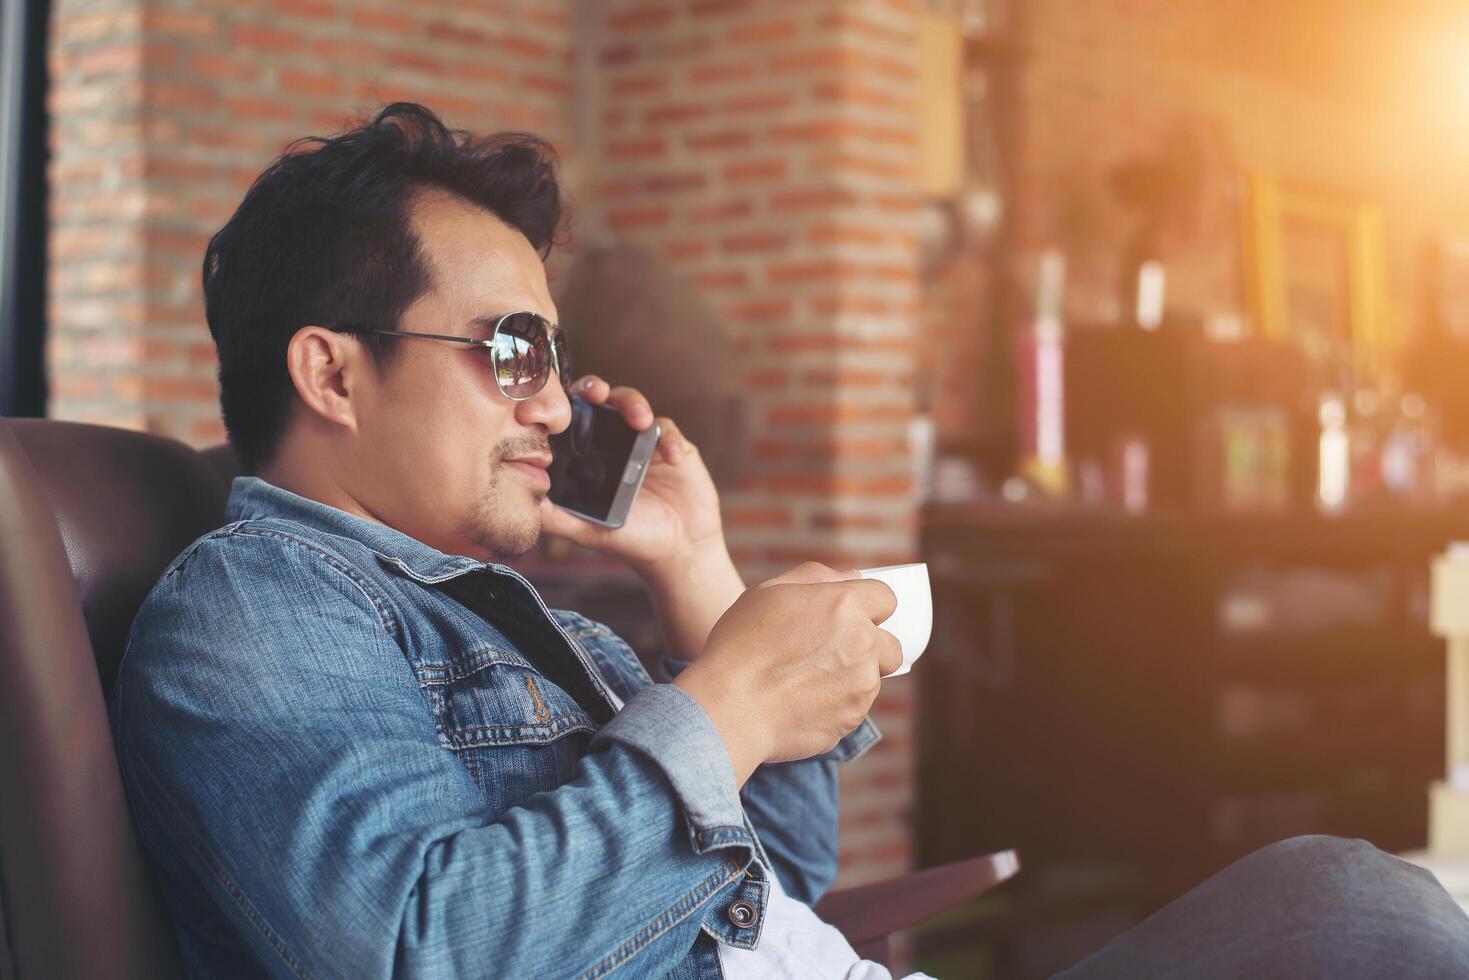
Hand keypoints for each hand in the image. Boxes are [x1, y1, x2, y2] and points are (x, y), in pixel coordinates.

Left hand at [538, 375, 723, 578]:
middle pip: (600, 401)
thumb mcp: (586, 530)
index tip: (555, 403)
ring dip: (634, 405)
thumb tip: (522, 500)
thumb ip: (555, 516)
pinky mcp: (673, 446)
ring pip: (633, 405)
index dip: (563, 406)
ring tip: (642, 423)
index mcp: (589, 457)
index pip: (571, 421)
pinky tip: (671, 458)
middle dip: (596, 388)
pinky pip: (668, 430)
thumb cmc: (631, 539)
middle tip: (596, 393)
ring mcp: (643, 442)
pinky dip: (669, 440)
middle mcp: (614, 443)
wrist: (678, 551)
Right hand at [673, 562, 900, 784]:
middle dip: (870, 647)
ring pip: (873, 679)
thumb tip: (852, 577)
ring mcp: (861, 686)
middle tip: (831, 652)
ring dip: (852, 677)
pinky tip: (802, 701)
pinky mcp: (852, 720)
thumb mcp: (768, 592)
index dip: (868, 606)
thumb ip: (816, 577)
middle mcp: (863, 644)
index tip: (848, 617)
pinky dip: (837, 705)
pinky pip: (855, 708)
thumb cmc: (740, 645)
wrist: (728, 707)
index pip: (886, 599)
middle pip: (892, 645)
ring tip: (807, 680)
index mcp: (845, 605)